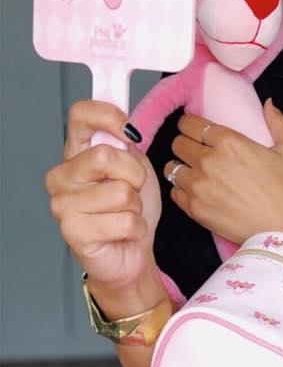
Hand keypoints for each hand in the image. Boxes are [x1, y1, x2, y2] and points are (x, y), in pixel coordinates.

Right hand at [45, 101, 160, 289]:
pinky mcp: (73, 232)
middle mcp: (62, 176)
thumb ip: (126, 144)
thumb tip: (125, 128)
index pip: (79, 116)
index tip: (129, 131)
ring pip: (120, 192)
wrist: (132, 251)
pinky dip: (136, 227)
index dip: (108, 116)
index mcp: (75, 153)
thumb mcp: (136, 167)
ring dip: (136, 206)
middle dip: (134, 175)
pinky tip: (124, 232)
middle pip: (104, 156)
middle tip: (133, 189)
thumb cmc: (131, 208)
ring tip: (126, 213)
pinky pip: (123, 221)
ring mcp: (63, 205)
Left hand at [163, 98, 282, 245]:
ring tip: (192, 171)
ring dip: (180, 167)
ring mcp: (198, 186)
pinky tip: (195, 191)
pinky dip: (181, 190)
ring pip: (171, 167)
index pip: (190, 123)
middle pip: (177, 143)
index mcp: (229, 141)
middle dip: (185, 144)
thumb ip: (279, 122)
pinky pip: (174, 193)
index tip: (194, 128)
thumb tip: (269, 104)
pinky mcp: (195, 208)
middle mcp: (208, 160)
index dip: (190, 124)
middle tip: (195, 150)